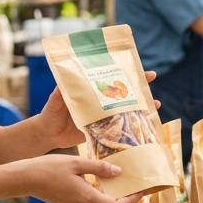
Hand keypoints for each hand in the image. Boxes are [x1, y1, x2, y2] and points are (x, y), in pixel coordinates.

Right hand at [12, 154, 142, 202]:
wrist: (25, 179)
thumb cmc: (49, 168)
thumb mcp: (76, 162)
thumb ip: (98, 168)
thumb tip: (119, 173)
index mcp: (87, 197)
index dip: (132, 201)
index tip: (141, 191)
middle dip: (126, 201)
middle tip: (135, 187)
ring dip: (113, 199)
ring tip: (121, 183)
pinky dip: (101, 197)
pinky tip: (102, 183)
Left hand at [34, 71, 159, 148]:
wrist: (47, 135)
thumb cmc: (50, 114)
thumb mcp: (54, 101)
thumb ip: (59, 94)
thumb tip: (63, 82)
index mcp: (90, 91)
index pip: (111, 78)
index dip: (126, 73)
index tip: (139, 67)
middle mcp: (99, 102)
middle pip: (123, 92)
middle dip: (139, 86)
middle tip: (152, 80)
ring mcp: (102, 117)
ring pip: (125, 110)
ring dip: (141, 107)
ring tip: (156, 105)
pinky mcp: (102, 132)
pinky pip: (119, 129)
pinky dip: (131, 128)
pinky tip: (144, 128)